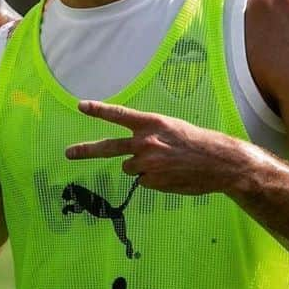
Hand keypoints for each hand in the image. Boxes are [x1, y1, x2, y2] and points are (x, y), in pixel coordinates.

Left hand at [65, 100, 248, 195]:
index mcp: (151, 124)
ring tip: (165, 164)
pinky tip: (171, 175)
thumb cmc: (196, 142)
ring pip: (129, 167)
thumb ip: (148, 135)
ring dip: (141, 167)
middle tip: (68, 153)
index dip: (99, 110)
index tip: (81, 106)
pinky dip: (153, 180)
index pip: (119, 115)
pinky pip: (143, 181)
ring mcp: (147, 164)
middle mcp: (145, 143)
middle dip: (86, 150)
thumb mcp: (171, 128)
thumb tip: (131, 151)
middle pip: (109, 147)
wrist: (220, 163)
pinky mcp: (152, 182)